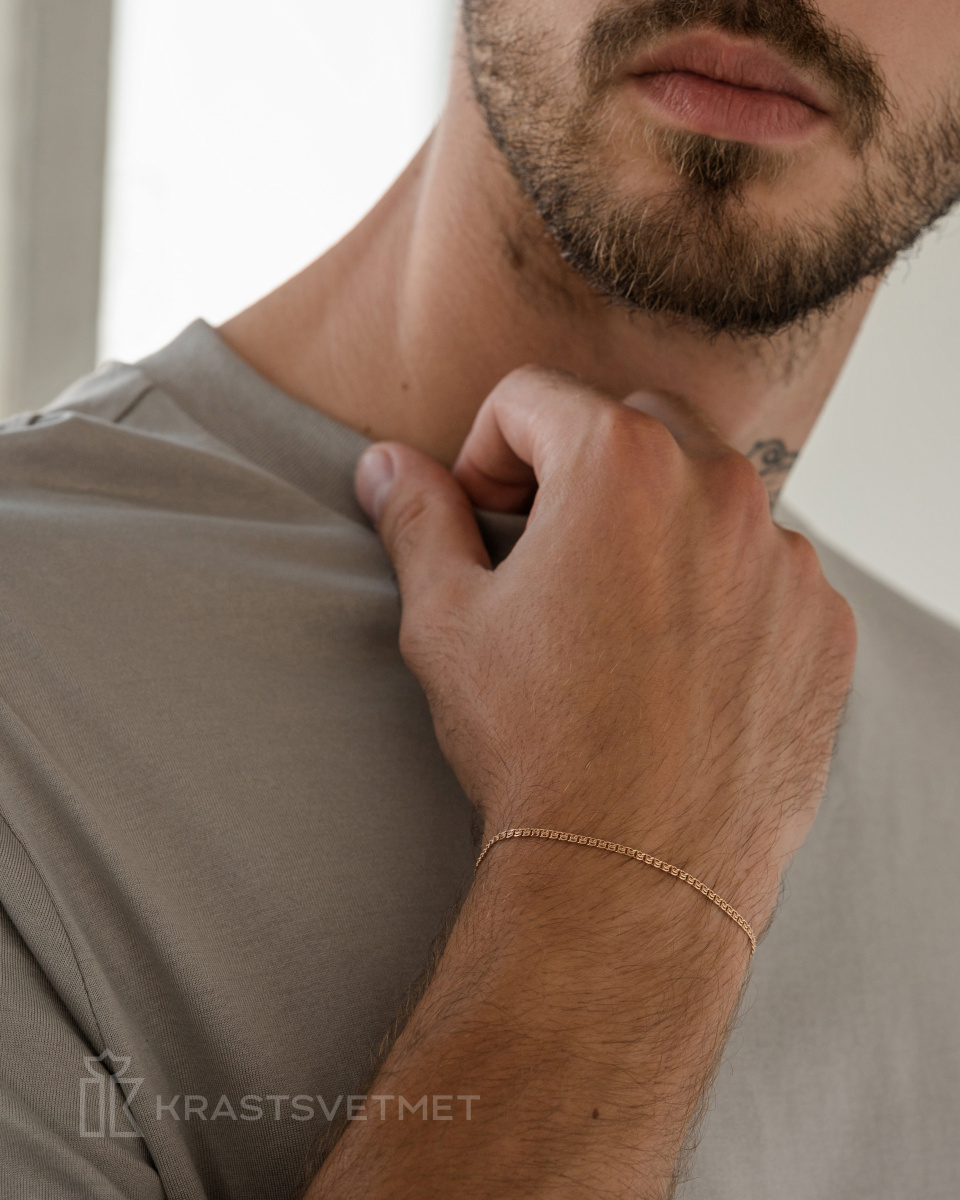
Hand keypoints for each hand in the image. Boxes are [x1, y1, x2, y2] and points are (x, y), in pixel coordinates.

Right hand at [355, 368, 855, 930]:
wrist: (638, 869)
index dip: (486, 454)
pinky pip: (765, 567)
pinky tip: (679, 662)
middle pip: (631, 425)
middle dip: (578, 469)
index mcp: (620, 463)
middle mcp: (721, 487)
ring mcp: (786, 556)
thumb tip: (385, 465)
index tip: (485, 519)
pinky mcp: (823, 621)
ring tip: (615, 617)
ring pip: (707, 494)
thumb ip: (418, 520)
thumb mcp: (447, 621)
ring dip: (656, 526)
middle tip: (546, 555)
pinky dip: (722, 587)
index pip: (533, 398)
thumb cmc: (535, 742)